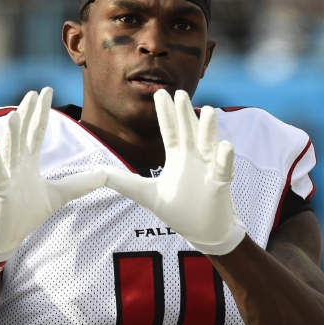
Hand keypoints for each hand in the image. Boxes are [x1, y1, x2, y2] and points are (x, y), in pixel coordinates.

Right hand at [0, 87, 105, 263]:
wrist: (2, 237)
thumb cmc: (24, 214)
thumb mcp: (57, 196)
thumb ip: (79, 184)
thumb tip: (104, 174)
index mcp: (28, 163)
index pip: (36, 132)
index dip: (41, 112)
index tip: (45, 91)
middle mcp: (15, 165)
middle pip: (22, 135)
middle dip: (27, 114)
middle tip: (33, 93)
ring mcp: (4, 178)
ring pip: (7, 152)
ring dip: (11, 135)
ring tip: (15, 116)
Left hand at [103, 89, 246, 255]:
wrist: (202, 231)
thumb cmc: (178, 211)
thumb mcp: (147, 195)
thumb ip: (124, 182)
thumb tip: (99, 173)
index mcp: (177, 157)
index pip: (169, 131)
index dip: (165, 113)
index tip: (160, 93)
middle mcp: (194, 158)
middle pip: (188, 131)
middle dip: (184, 114)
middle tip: (179, 92)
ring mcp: (208, 168)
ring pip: (208, 144)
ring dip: (208, 129)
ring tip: (208, 110)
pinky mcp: (219, 183)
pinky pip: (223, 168)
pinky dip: (225, 158)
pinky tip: (224, 145)